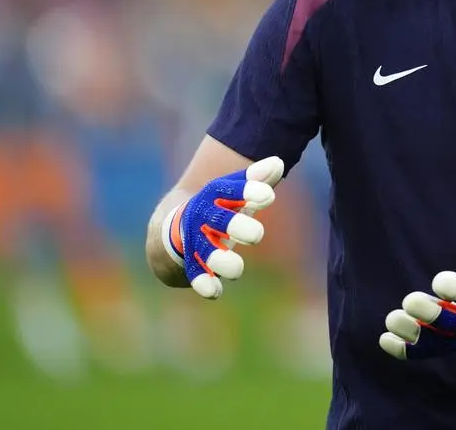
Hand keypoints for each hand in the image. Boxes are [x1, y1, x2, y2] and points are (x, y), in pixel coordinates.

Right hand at [162, 156, 283, 298]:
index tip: (269, 196)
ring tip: (237, 270)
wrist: (176, 225)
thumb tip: (278, 163)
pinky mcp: (192, 262)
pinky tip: (214, 292)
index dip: (247, 191)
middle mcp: (203, 216)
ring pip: (205, 250)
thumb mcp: (236, 191)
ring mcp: (195, 239)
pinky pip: (195, 273)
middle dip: (235, 227)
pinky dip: (203, 282)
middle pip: (218, 220)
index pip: (229, 189)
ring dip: (219, 260)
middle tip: (257, 236)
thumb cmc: (220, 206)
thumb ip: (258, 179)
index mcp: (215, 194)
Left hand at [379, 237, 455, 359]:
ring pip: (432, 342)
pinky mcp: (443, 347)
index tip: (439, 281)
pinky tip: (385, 339)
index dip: (455, 291)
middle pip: (449, 326)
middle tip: (410, 300)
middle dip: (429, 314)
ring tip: (392, 319)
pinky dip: (403, 349)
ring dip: (410, 332)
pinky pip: (422, 352)